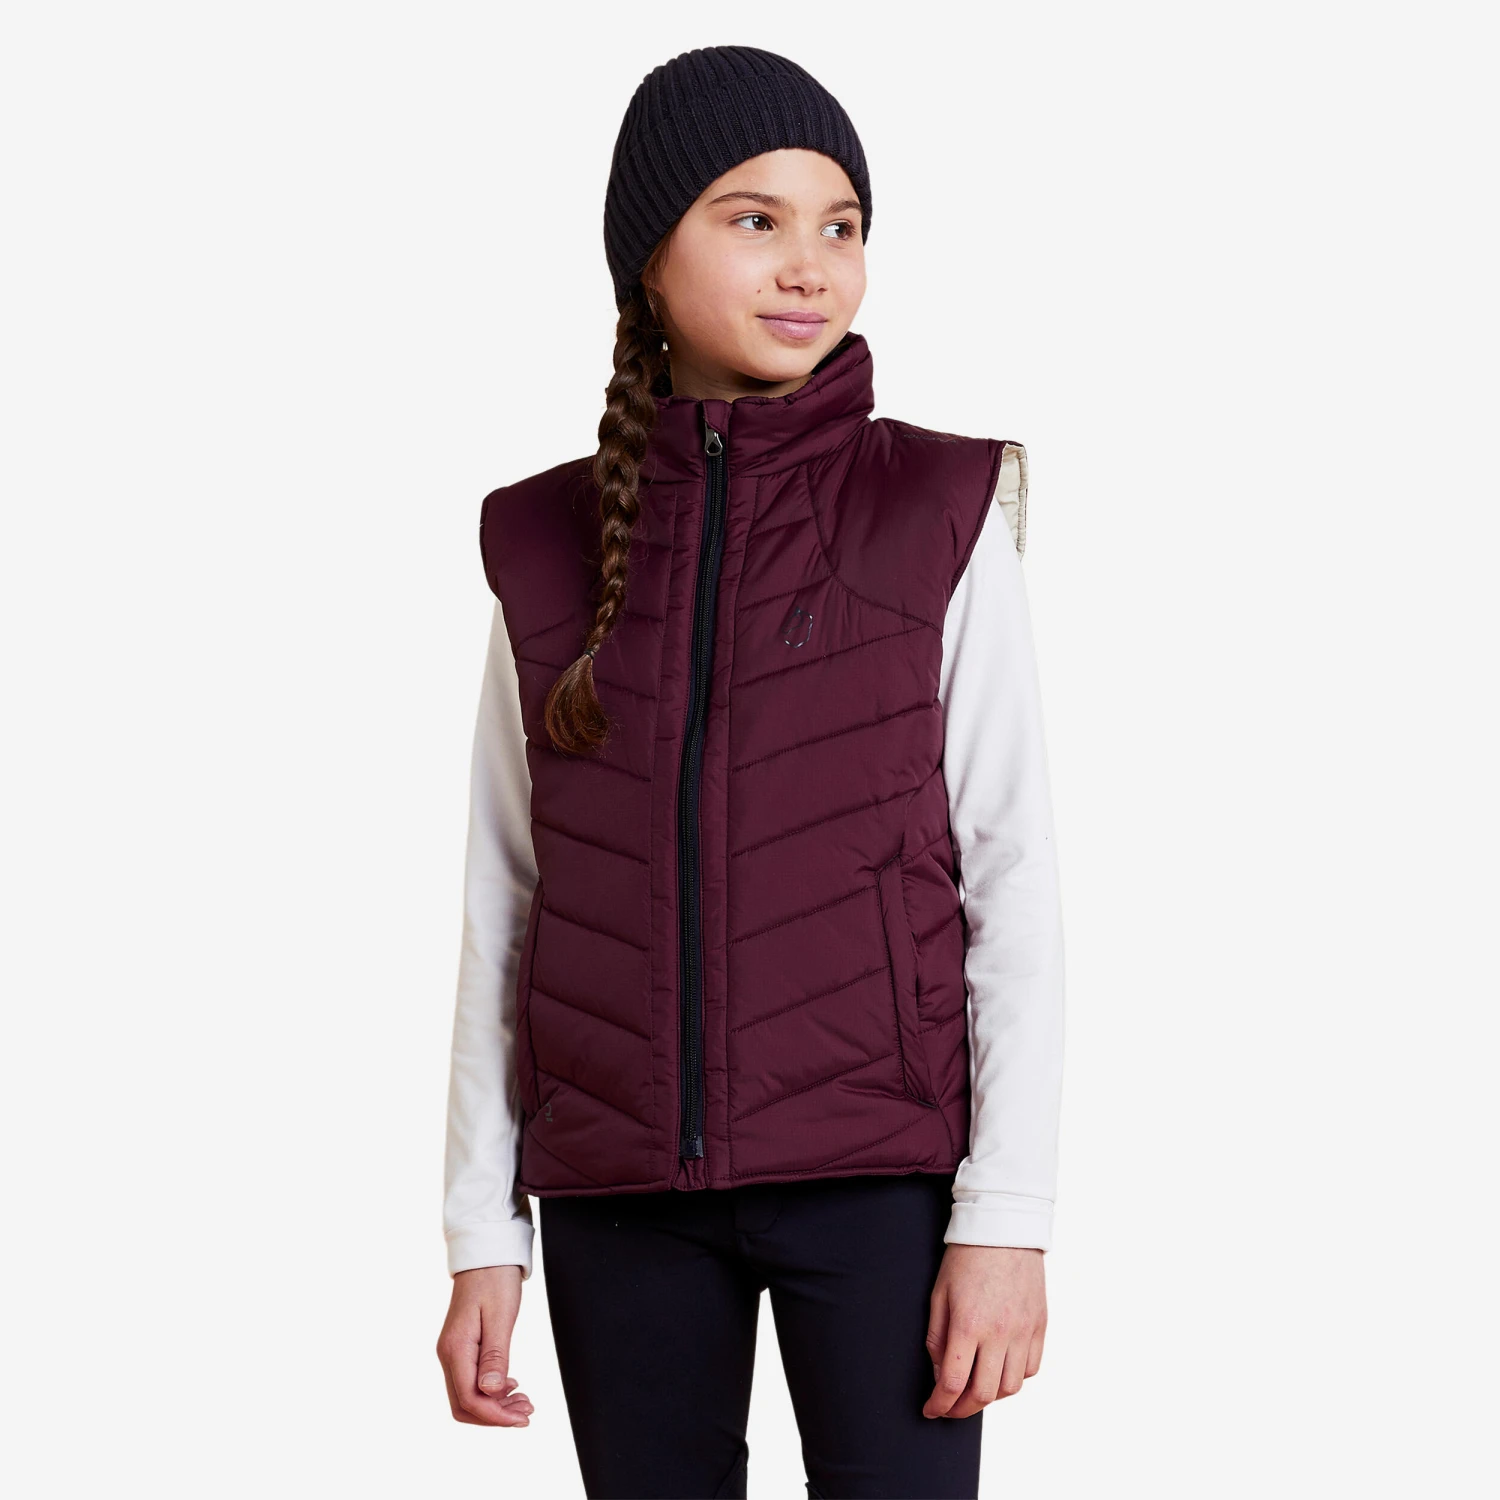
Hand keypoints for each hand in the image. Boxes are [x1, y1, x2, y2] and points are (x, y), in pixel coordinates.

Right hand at [436, 1265, 533, 1425]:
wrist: (486, 1254)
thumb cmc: (495, 1279)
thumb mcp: (501, 1316)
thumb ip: (495, 1356)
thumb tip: (491, 1392)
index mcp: (456, 1349)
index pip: (470, 1399)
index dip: (496, 1416)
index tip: (522, 1418)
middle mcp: (449, 1354)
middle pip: (464, 1405)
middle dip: (495, 1416)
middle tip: (526, 1412)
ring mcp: (453, 1352)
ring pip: (467, 1396)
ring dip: (495, 1406)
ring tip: (524, 1403)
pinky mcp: (461, 1348)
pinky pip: (470, 1381)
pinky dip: (491, 1391)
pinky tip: (511, 1386)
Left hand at [923, 1244, 1046, 1418]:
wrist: (1004, 1227)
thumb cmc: (965, 1258)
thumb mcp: (939, 1293)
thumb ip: (937, 1338)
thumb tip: (941, 1375)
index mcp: (968, 1324)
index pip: (953, 1382)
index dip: (939, 1404)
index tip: (931, 1409)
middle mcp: (1000, 1332)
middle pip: (984, 1394)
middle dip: (962, 1409)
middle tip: (949, 1408)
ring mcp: (1024, 1331)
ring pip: (1011, 1387)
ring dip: (990, 1396)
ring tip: (974, 1389)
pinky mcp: (1040, 1326)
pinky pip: (1031, 1369)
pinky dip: (1014, 1379)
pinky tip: (999, 1371)